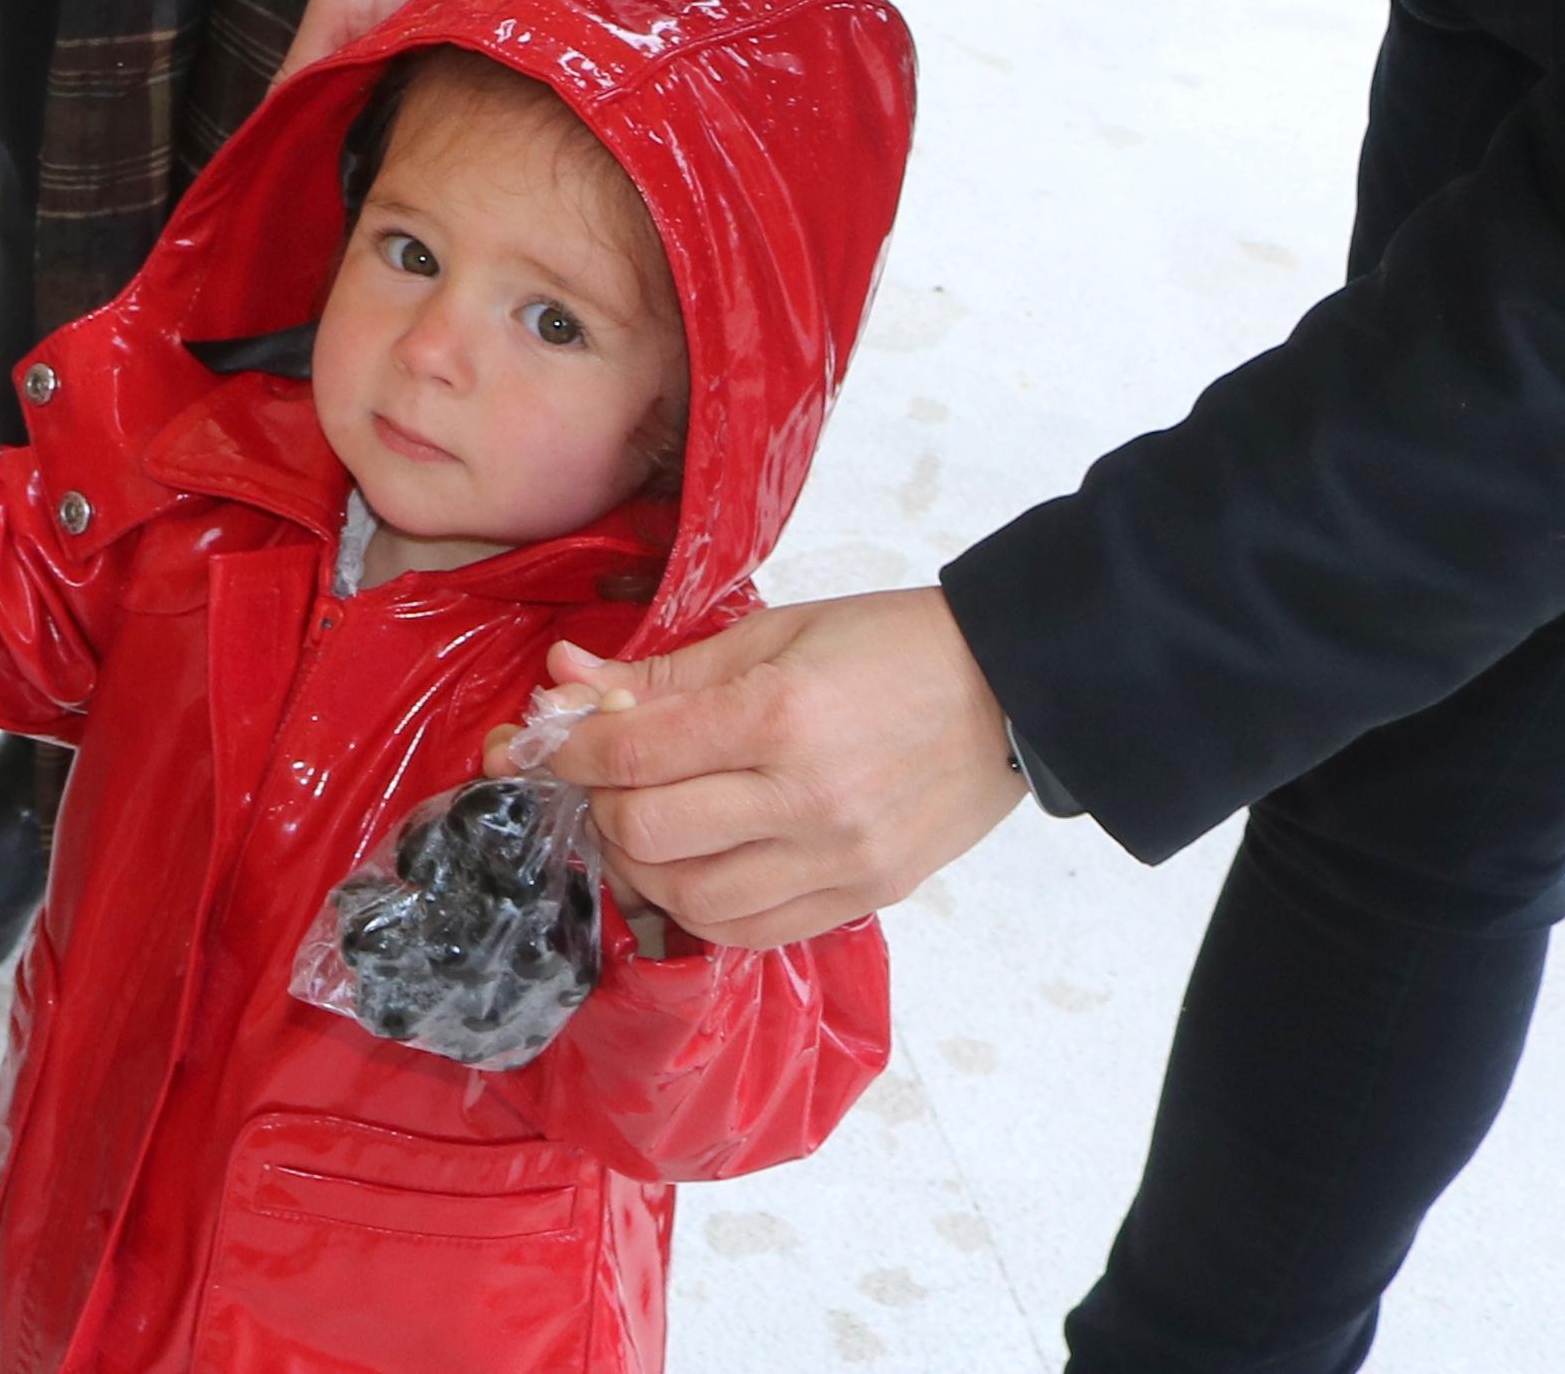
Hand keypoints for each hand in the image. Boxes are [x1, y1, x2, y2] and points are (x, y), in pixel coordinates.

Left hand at [534, 587, 1026, 948]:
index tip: (550, 741)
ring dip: (644, 866)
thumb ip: (667, 671)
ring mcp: (839, 862)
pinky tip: (697, 867)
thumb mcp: (776, 633)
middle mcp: (806, 800)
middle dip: (601, 807)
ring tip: (645, 826)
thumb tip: (566, 678)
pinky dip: (702, 906)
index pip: (634, 753)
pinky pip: (752, 931)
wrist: (1013, 693)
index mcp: (780, 715)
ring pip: (692, 899)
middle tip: (600, 782)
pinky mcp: (863, 899)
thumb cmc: (892, 645)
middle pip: (651, 832)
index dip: (571, 749)